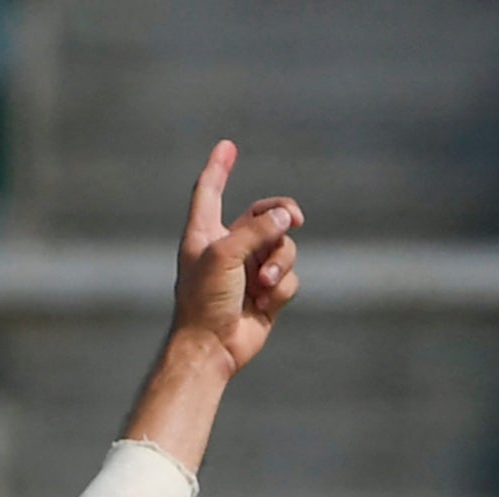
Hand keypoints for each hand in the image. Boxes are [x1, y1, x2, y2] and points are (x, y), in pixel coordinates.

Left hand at [168, 140, 300, 375]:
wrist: (211, 347)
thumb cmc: (205, 300)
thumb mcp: (226, 255)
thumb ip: (257, 229)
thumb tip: (286, 217)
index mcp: (204, 234)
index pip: (209, 192)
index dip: (218, 168)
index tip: (226, 146)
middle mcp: (227, 247)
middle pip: (265, 214)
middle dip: (282, 214)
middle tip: (294, 218)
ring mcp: (249, 269)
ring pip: (283, 247)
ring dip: (278, 264)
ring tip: (261, 285)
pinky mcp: (266, 292)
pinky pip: (288, 277)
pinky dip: (279, 288)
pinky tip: (261, 304)